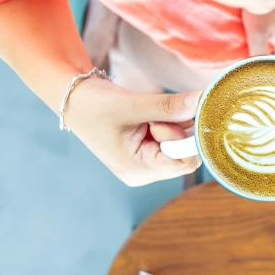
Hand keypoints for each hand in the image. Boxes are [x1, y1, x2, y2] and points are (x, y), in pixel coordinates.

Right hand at [65, 78, 201, 185]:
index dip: (184, 138)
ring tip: (146, 115)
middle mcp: (144, 174)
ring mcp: (146, 166)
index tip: (162, 118)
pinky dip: (167, 124)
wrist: (74, 100)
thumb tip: (201, 102)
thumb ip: (168, 106)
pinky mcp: (147, 154)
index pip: (185, 162)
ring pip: (180, 146)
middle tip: (151, 115)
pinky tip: (148, 118)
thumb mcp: (132, 105)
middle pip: (185, 154)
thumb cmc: (94, 104)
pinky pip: (171, 141)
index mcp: (139, 170)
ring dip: (172, 124)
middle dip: (177, 130)